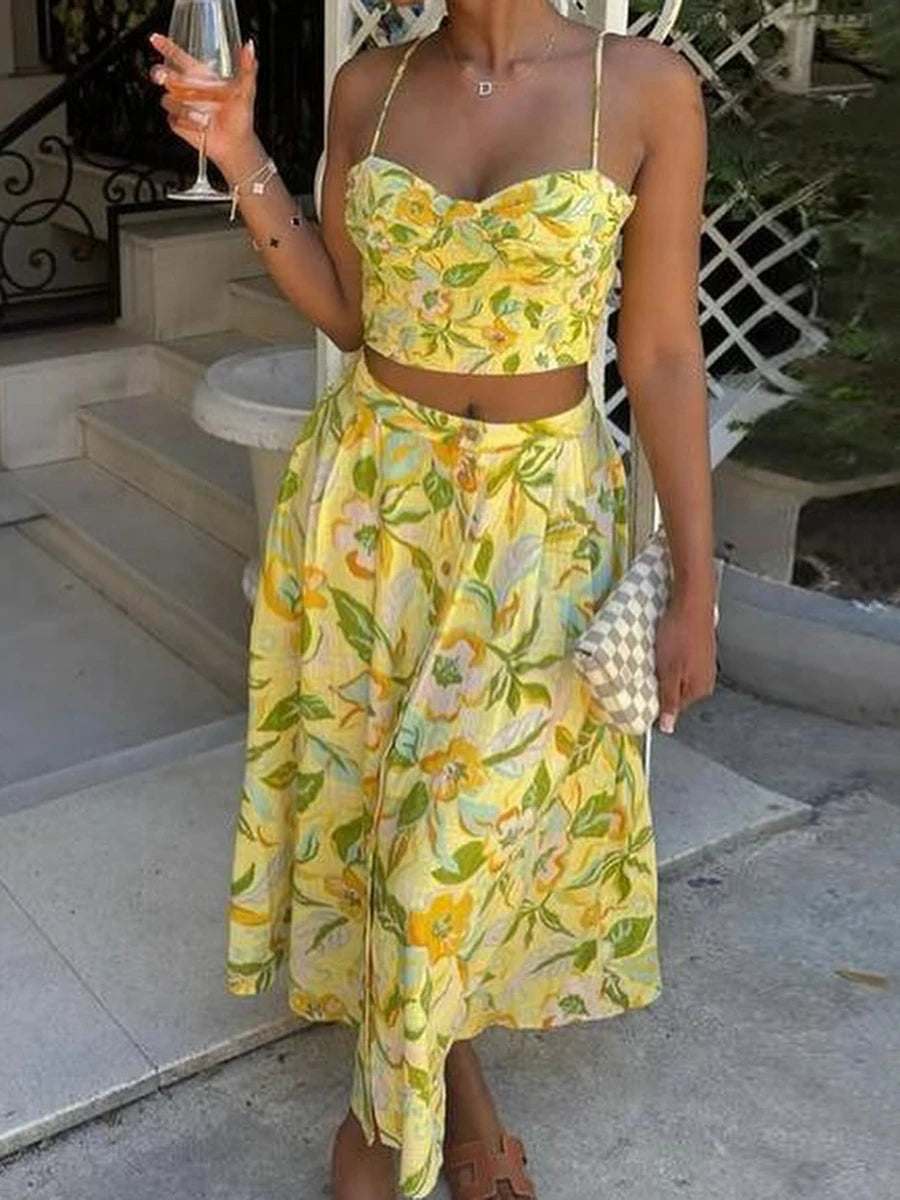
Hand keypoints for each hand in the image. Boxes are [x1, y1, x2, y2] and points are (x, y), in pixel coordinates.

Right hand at [148, 33, 259, 175]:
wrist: (235, 143)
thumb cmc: (239, 116)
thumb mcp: (246, 90)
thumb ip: (247, 68)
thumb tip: (249, 47)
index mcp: (199, 75)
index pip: (178, 56)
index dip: (166, 46)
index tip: (156, 39)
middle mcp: (186, 88)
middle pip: (163, 75)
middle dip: (160, 74)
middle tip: (164, 77)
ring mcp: (180, 105)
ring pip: (169, 99)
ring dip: (185, 108)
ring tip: (205, 118)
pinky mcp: (177, 122)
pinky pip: (174, 118)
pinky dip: (187, 123)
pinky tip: (201, 126)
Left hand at [654, 595, 716, 732]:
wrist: (690, 601)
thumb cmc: (679, 635)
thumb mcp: (669, 672)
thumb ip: (669, 700)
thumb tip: (668, 726)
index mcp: (700, 689)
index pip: (673, 706)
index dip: (656, 696)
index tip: (642, 686)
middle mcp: (706, 678)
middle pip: (676, 689)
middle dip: (661, 680)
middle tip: (649, 667)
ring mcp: (704, 661)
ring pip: (678, 673)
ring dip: (665, 666)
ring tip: (657, 653)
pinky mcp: (700, 646)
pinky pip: (681, 658)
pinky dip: (671, 654)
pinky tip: (665, 643)